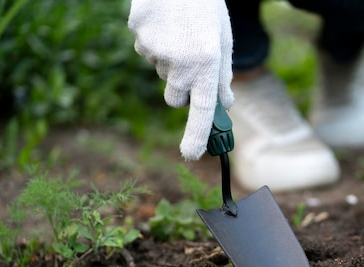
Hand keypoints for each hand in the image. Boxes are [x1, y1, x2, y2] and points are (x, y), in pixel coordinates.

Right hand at [128, 0, 233, 159]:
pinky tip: (163, 24)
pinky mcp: (138, 36)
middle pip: (175, 98)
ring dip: (169, 62)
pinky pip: (145, 52)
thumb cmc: (206, 7)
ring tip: (179, 33)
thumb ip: (223, 74)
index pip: (202, 111)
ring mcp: (155, 50)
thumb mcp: (223, 38)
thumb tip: (225, 102)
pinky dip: (154, 44)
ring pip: (160, 73)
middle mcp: (181, 63)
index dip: (196, 136)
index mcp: (207, 64)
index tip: (191, 155)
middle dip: (182, 90)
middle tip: (190, 64)